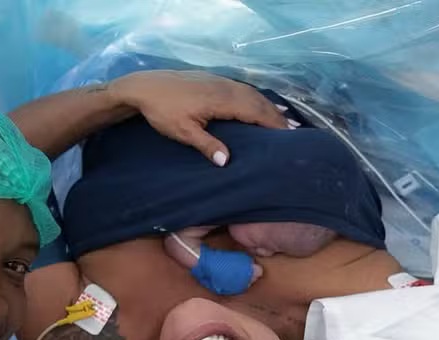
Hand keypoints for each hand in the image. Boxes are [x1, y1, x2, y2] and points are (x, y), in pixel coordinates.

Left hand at [109, 70, 289, 165]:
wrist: (145, 86)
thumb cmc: (163, 111)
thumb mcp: (183, 132)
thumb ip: (206, 145)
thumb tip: (227, 162)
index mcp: (221, 100)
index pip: (255, 112)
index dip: (273, 124)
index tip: (288, 137)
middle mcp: (225, 87)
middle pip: (258, 101)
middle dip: (276, 116)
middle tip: (293, 132)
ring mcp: (220, 81)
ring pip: (251, 93)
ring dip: (268, 106)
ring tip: (283, 120)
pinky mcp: (214, 79)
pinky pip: (242, 88)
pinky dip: (255, 97)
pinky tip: (258, 103)